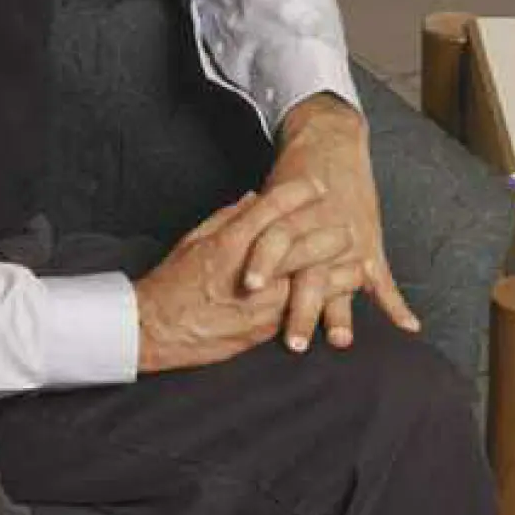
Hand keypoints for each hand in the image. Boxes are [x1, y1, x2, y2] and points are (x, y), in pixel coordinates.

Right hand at [136, 181, 350, 373]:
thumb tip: (256, 197)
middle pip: (303, 244)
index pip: (273, 208)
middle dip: (331, 235)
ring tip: (360, 266)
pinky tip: (342, 298)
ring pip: (311, 282)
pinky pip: (301, 310)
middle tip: (349, 228)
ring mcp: (260, 302)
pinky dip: (324, 303)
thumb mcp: (197, 239)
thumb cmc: (172, 282)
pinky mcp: (264, 328)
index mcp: (231, 242)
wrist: (154, 329)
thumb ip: (231, 217)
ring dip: (340, 274)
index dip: (300, 194)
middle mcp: (250, 270)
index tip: (319, 185)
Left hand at [252, 95, 418, 354]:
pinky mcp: (370, 246)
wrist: (330, 142)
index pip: (275, 242)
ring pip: (343, 284)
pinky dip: (397, 305)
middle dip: (302, 310)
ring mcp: (349, 243)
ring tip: (338, 340)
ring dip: (340, 314)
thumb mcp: (263, 196)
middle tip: (293, 342)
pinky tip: (408, 327)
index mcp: (290, 220)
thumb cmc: (290, 173)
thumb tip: (218, 250)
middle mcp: (322, 235)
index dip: (263, 265)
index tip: (250, 289)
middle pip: (310, 274)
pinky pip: (384, 281)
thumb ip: (243, 222)